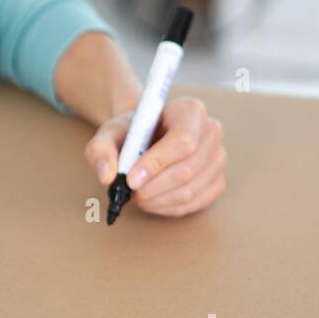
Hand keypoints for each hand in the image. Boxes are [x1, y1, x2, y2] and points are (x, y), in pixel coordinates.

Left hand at [84, 97, 225, 216]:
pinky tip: (153, 201)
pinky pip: (196, 203)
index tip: (131, 179)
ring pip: (191, 189)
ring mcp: (217, 157)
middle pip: (187, 168)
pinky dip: (169, 207)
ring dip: (158, 200)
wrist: (146, 135)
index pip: (183, 140)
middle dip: (153, 187)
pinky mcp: (217, 181)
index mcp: (190, 110)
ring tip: (138, 196)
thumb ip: (100, 149)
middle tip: (130, 192)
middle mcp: (211, 131)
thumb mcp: (110, 132)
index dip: (157, 163)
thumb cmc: (132, 131)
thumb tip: (106, 175)